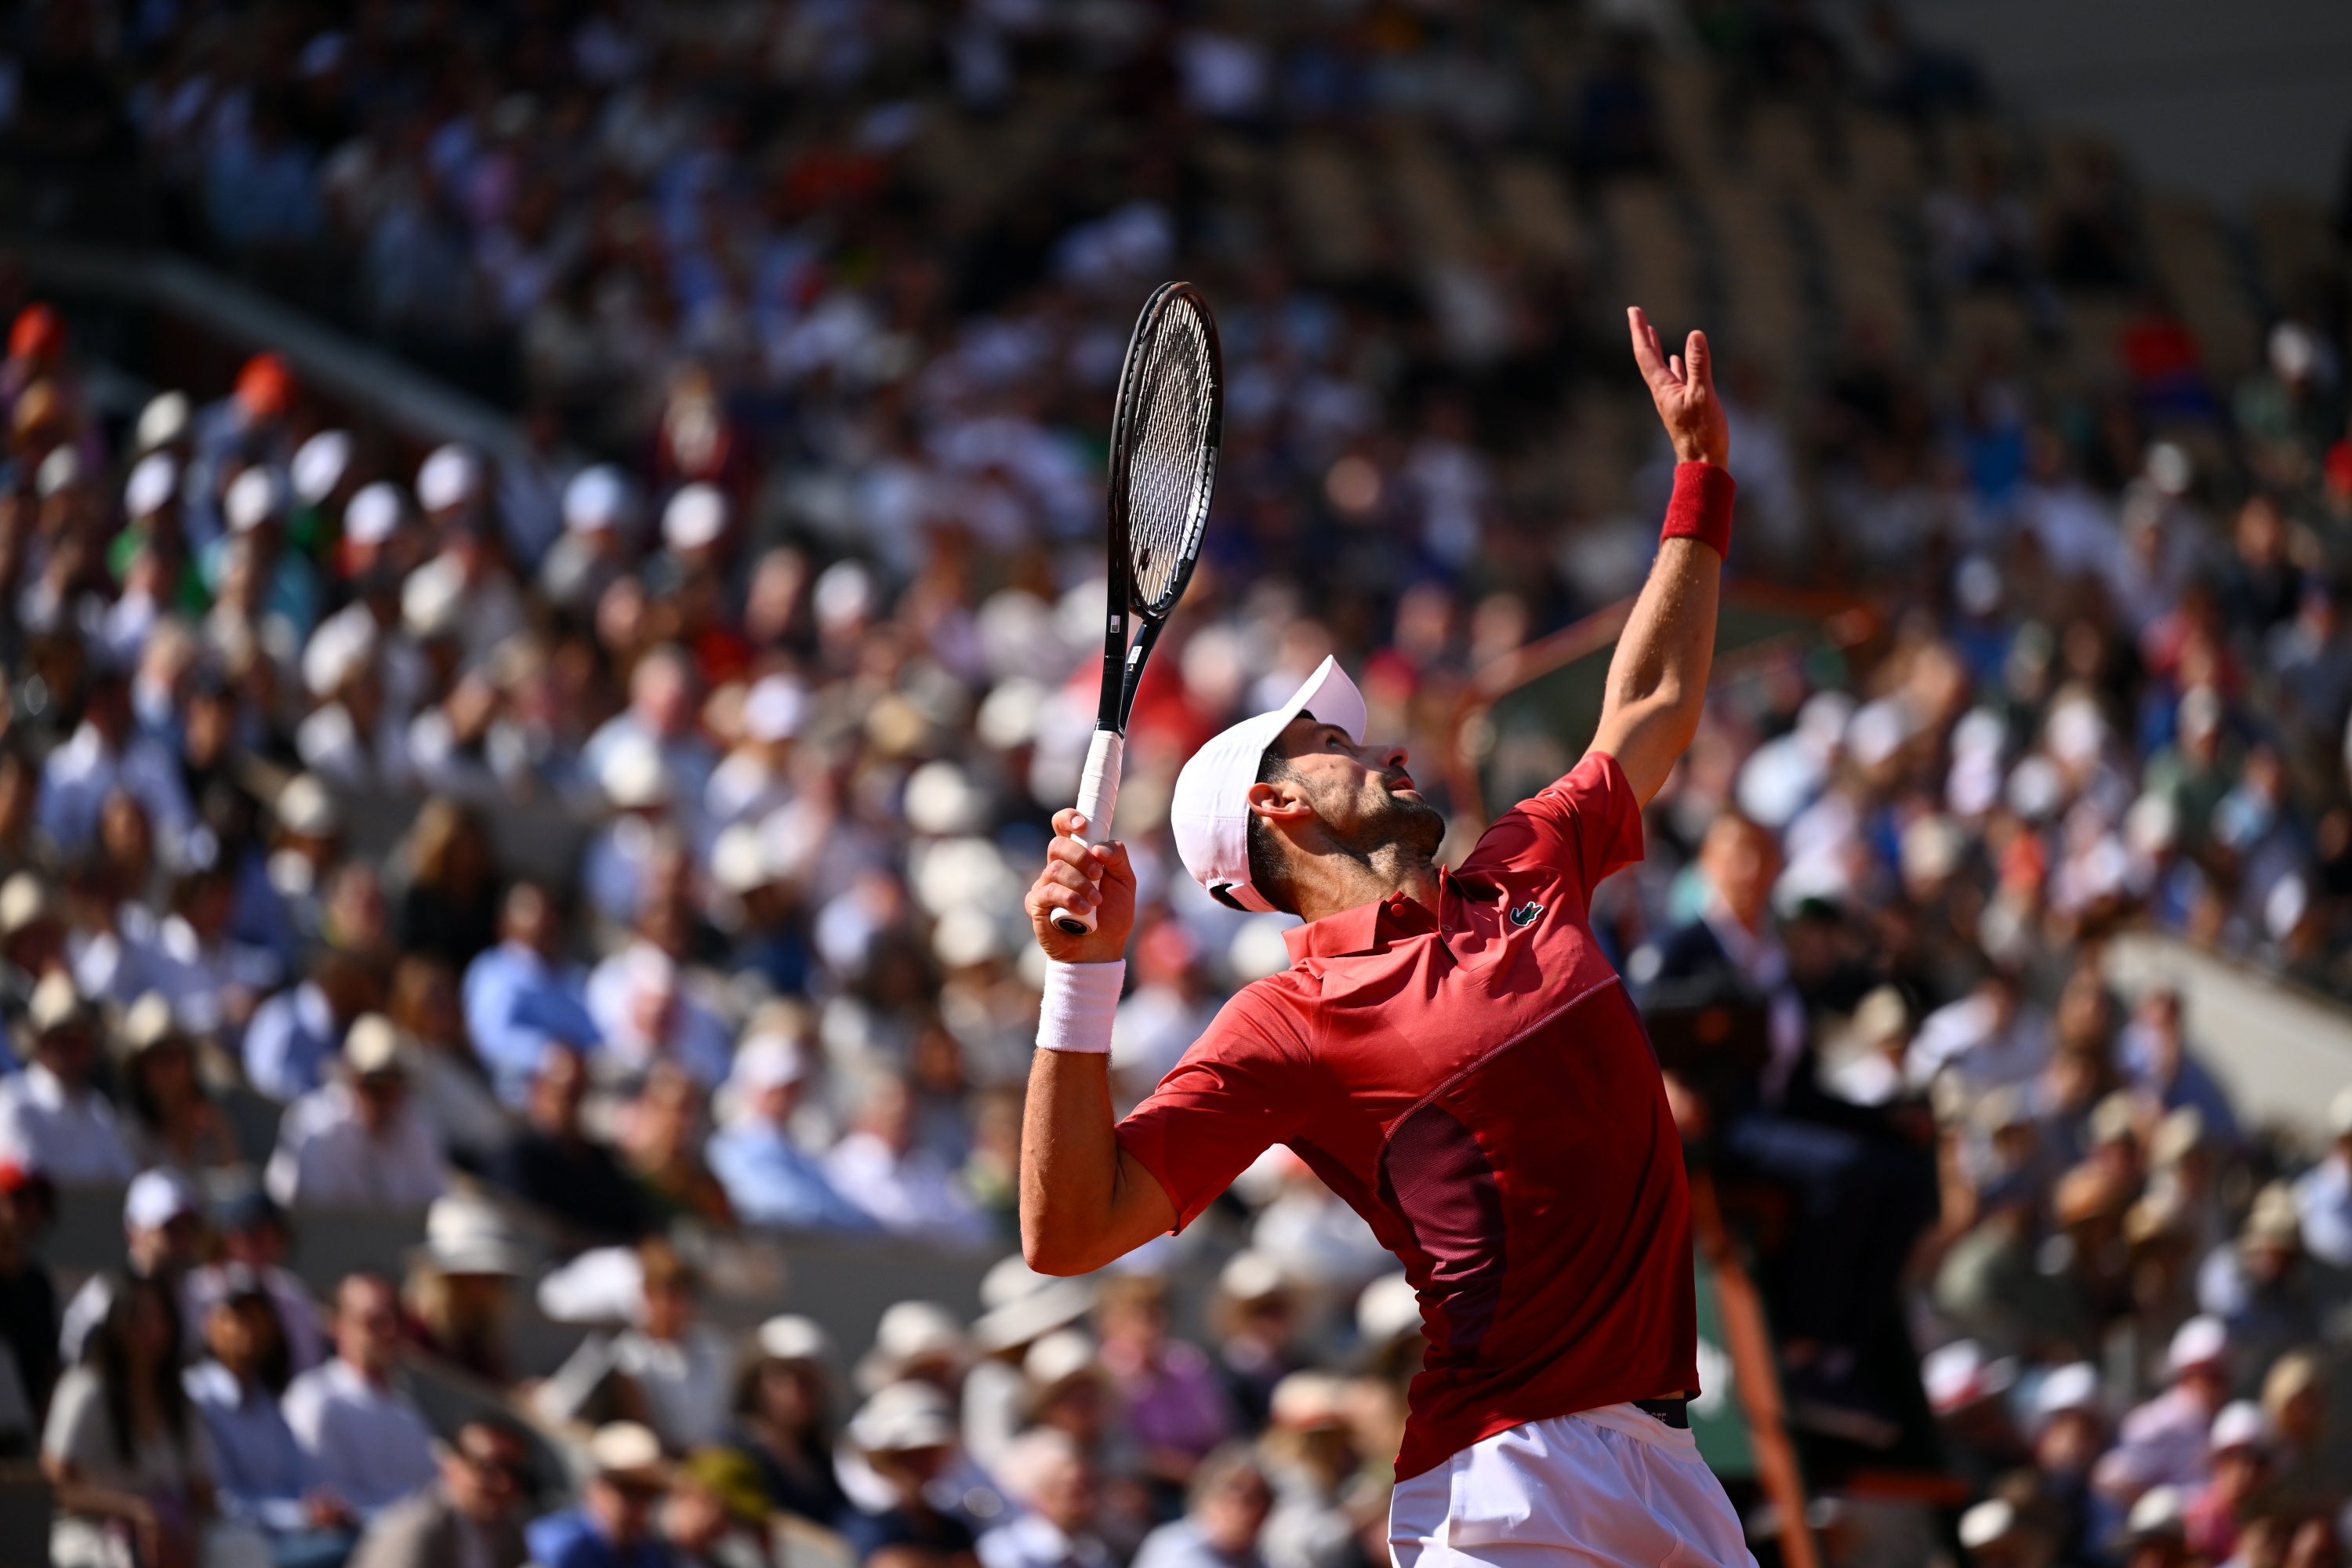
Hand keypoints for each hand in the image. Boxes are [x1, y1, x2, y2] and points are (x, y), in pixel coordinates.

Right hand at [1026, 809, 1136, 963]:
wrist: (1101, 950)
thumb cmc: (1113, 915)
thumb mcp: (1126, 883)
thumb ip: (1118, 858)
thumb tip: (1099, 847)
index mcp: (1078, 856)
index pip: (1063, 826)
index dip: (1068, 818)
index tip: (1082, 825)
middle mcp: (1058, 866)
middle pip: (1058, 844)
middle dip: (1081, 857)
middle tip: (1098, 875)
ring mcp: (1045, 884)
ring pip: (1055, 869)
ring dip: (1080, 884)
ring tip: (1095, 903)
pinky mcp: (1036, 904)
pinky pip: (1047, 892)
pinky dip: (1068, 899)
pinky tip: (1083, 911)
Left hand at [1628, 307, 1728, 468]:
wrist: (1703, 464)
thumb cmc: (1704, 433)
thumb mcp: (1703, 394)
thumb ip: (1698, 365)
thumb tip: (1694, 334)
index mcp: (1662, 388)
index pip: (1646, 354)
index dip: (1640, 331)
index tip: (1633, 310)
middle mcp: (1663, 392)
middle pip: (1649, 358)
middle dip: (1643, 335)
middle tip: (1637, 315)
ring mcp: (1672, 399)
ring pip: (1661, 368)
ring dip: (1656, 348)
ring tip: (1652, 333)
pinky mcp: (1684, 406)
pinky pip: (1676, 379)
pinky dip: (1675, 365)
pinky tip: (1677, 360)